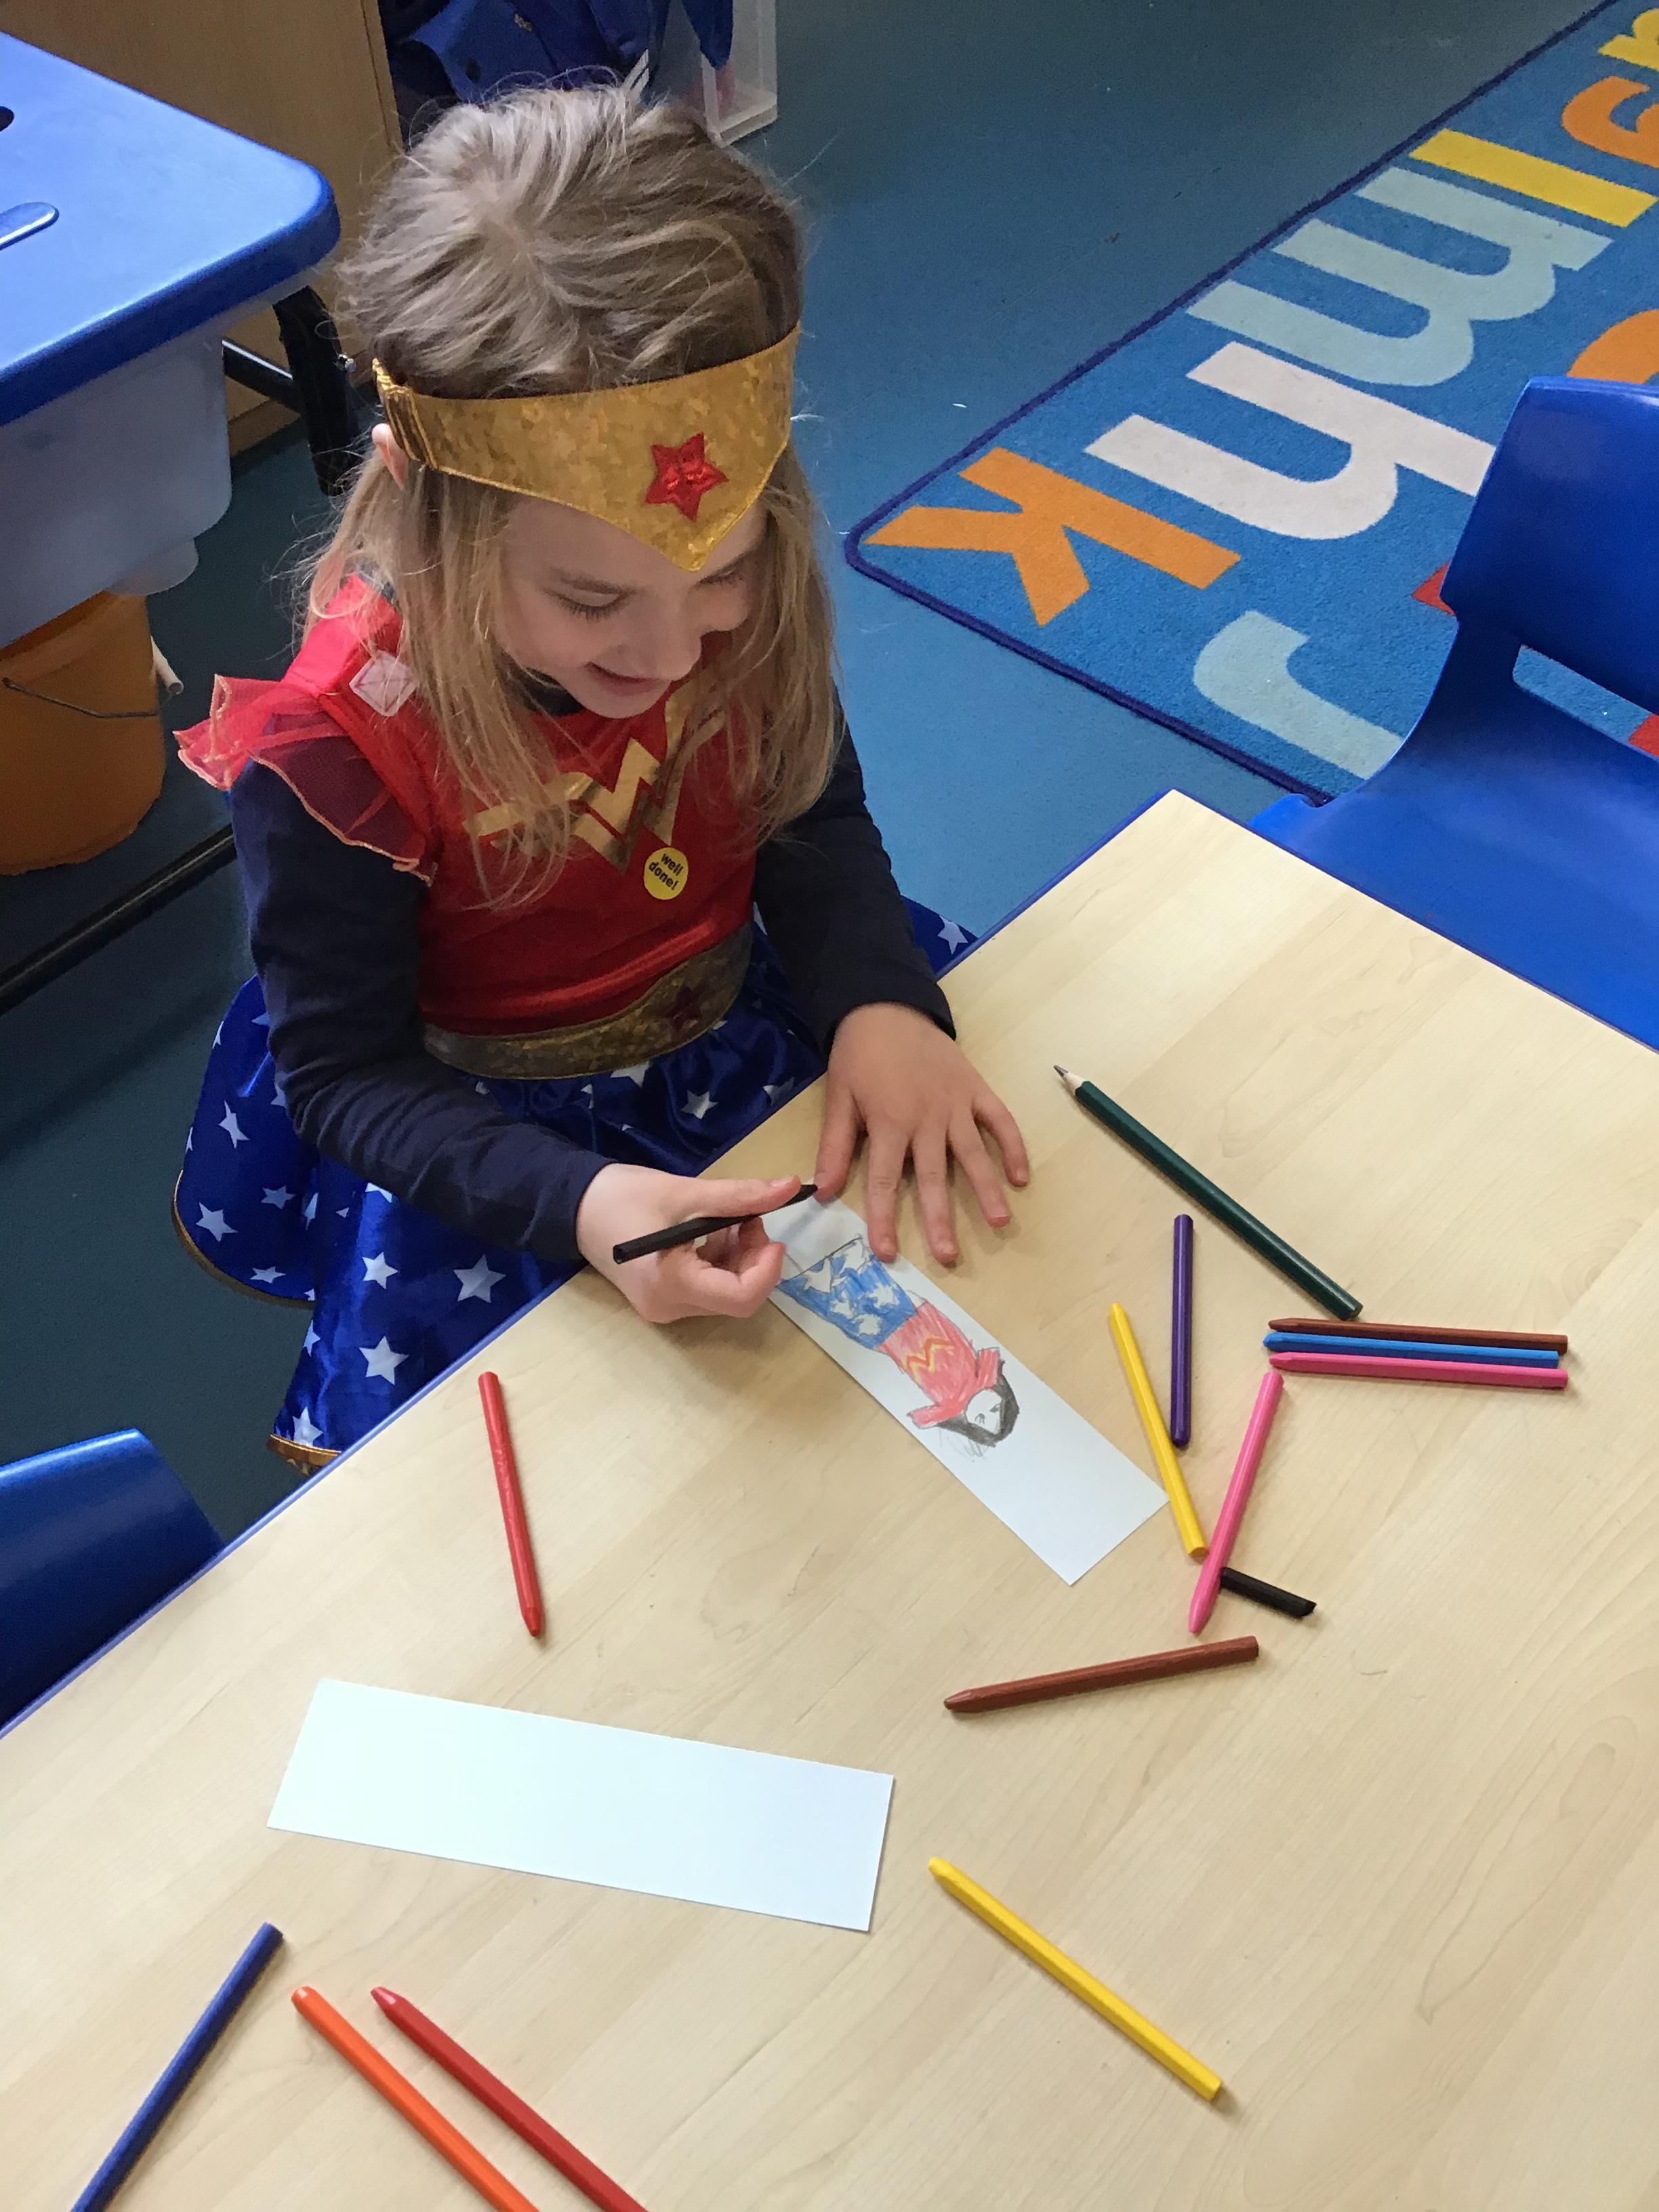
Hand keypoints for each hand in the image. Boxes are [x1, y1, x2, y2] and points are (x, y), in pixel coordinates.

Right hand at [575, 1163, 802, 1321]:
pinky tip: (712, 1230)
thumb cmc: (623, 1196)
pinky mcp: (662, 1298)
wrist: (573, 1206)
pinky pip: (706, 1288)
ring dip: (738, 1257)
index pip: (741, 1298)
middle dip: (753, 1257)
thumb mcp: (686, 1192)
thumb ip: (741, 1195)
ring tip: (730, 1218)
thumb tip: (791, 1187)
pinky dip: (720, 1261)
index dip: (767, 1268)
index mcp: (672, 1284)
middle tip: (749, 1216)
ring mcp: (664, 1307)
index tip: (771, 1232)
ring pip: (724, 1293)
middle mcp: (669, 1307)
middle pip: (736, 1296)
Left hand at [814, 1003, 1029, 1266]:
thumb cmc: (858, 1055)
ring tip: (1000, 1222)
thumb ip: (836, 1146)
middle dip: (942, 1219)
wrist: (886, 1005)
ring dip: (987, 1189)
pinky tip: (1021, 1177)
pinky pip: (1000, 1120)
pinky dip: (1013, 1146)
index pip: (886, 1180)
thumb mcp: (838, 1098)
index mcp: (890, 1122)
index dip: (885, 1219)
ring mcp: (956, 1104)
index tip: (887, 1253)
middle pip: (935, 1176)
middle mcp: (927, 1118)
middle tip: (950, 1256)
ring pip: (974, 1153)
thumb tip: (823, 1192)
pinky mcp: (976, 1089)